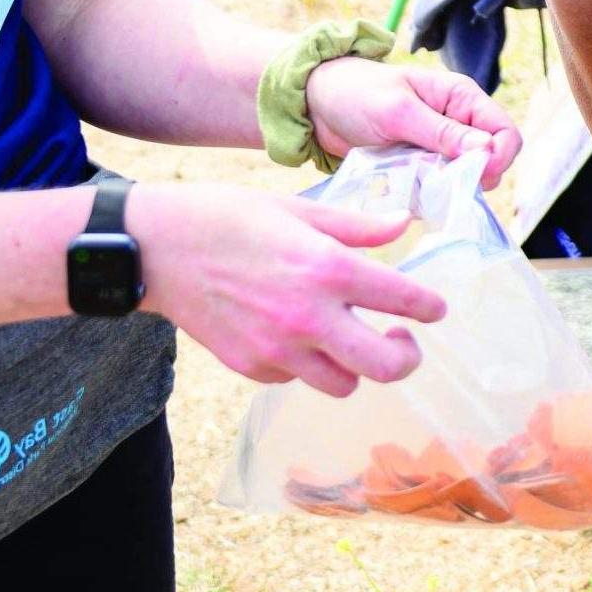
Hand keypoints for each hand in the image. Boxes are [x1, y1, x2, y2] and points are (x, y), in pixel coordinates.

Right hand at [130, 182, 447, 395]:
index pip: (404, 300)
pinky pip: (297, 379)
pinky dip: (307, 364)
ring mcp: (277, 349)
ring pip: (342, 383)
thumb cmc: (226, 216)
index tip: (436, 309)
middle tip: (404, 341)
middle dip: (407, 357)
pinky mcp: (250, 366)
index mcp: (327, 269)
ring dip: (355, 365)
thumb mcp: (298, 208)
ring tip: (350, 338)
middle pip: (385, 366)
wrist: (155, 247)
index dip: (430, 307)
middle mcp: (308, 317)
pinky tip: (298, 336)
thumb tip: (402, 224)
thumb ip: (356, 226)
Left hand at [303, 57, 522, 188]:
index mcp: (461, 98)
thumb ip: (442, 132)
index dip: (499, 157)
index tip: (475, 176)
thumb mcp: (399, 111)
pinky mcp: (421, 167)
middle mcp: (458, 123)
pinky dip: (429, 196)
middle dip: (473, 177)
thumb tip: (486, 150)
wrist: (316, 104)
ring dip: (448, 188)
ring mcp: (440, 148)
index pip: (505, 132)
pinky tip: (408, 192)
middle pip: (491, 161)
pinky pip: (440, 189)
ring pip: (466, 180)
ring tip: (418, 185)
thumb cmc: (356, 93)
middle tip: (441, 183)